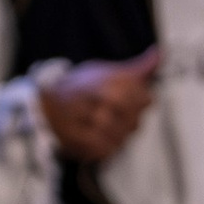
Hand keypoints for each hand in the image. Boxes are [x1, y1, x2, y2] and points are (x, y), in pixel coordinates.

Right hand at [37, 51, 157, 163]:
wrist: (43, 102)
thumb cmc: (80, 87)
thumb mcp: (106, 71)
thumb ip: (137, 68)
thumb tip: (160, 53)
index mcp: (111, 81)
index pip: (146, 100)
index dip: (139, 102)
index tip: (127, 100)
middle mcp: (102, 99)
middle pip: (136, 121)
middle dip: (128, 121)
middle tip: (111, 116)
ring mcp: (90, 121)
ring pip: (123, 138)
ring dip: (117, 136)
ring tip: (102, 127)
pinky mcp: (80, 141)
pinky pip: (106, 151)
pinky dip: (104, 147)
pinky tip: (96, 138)